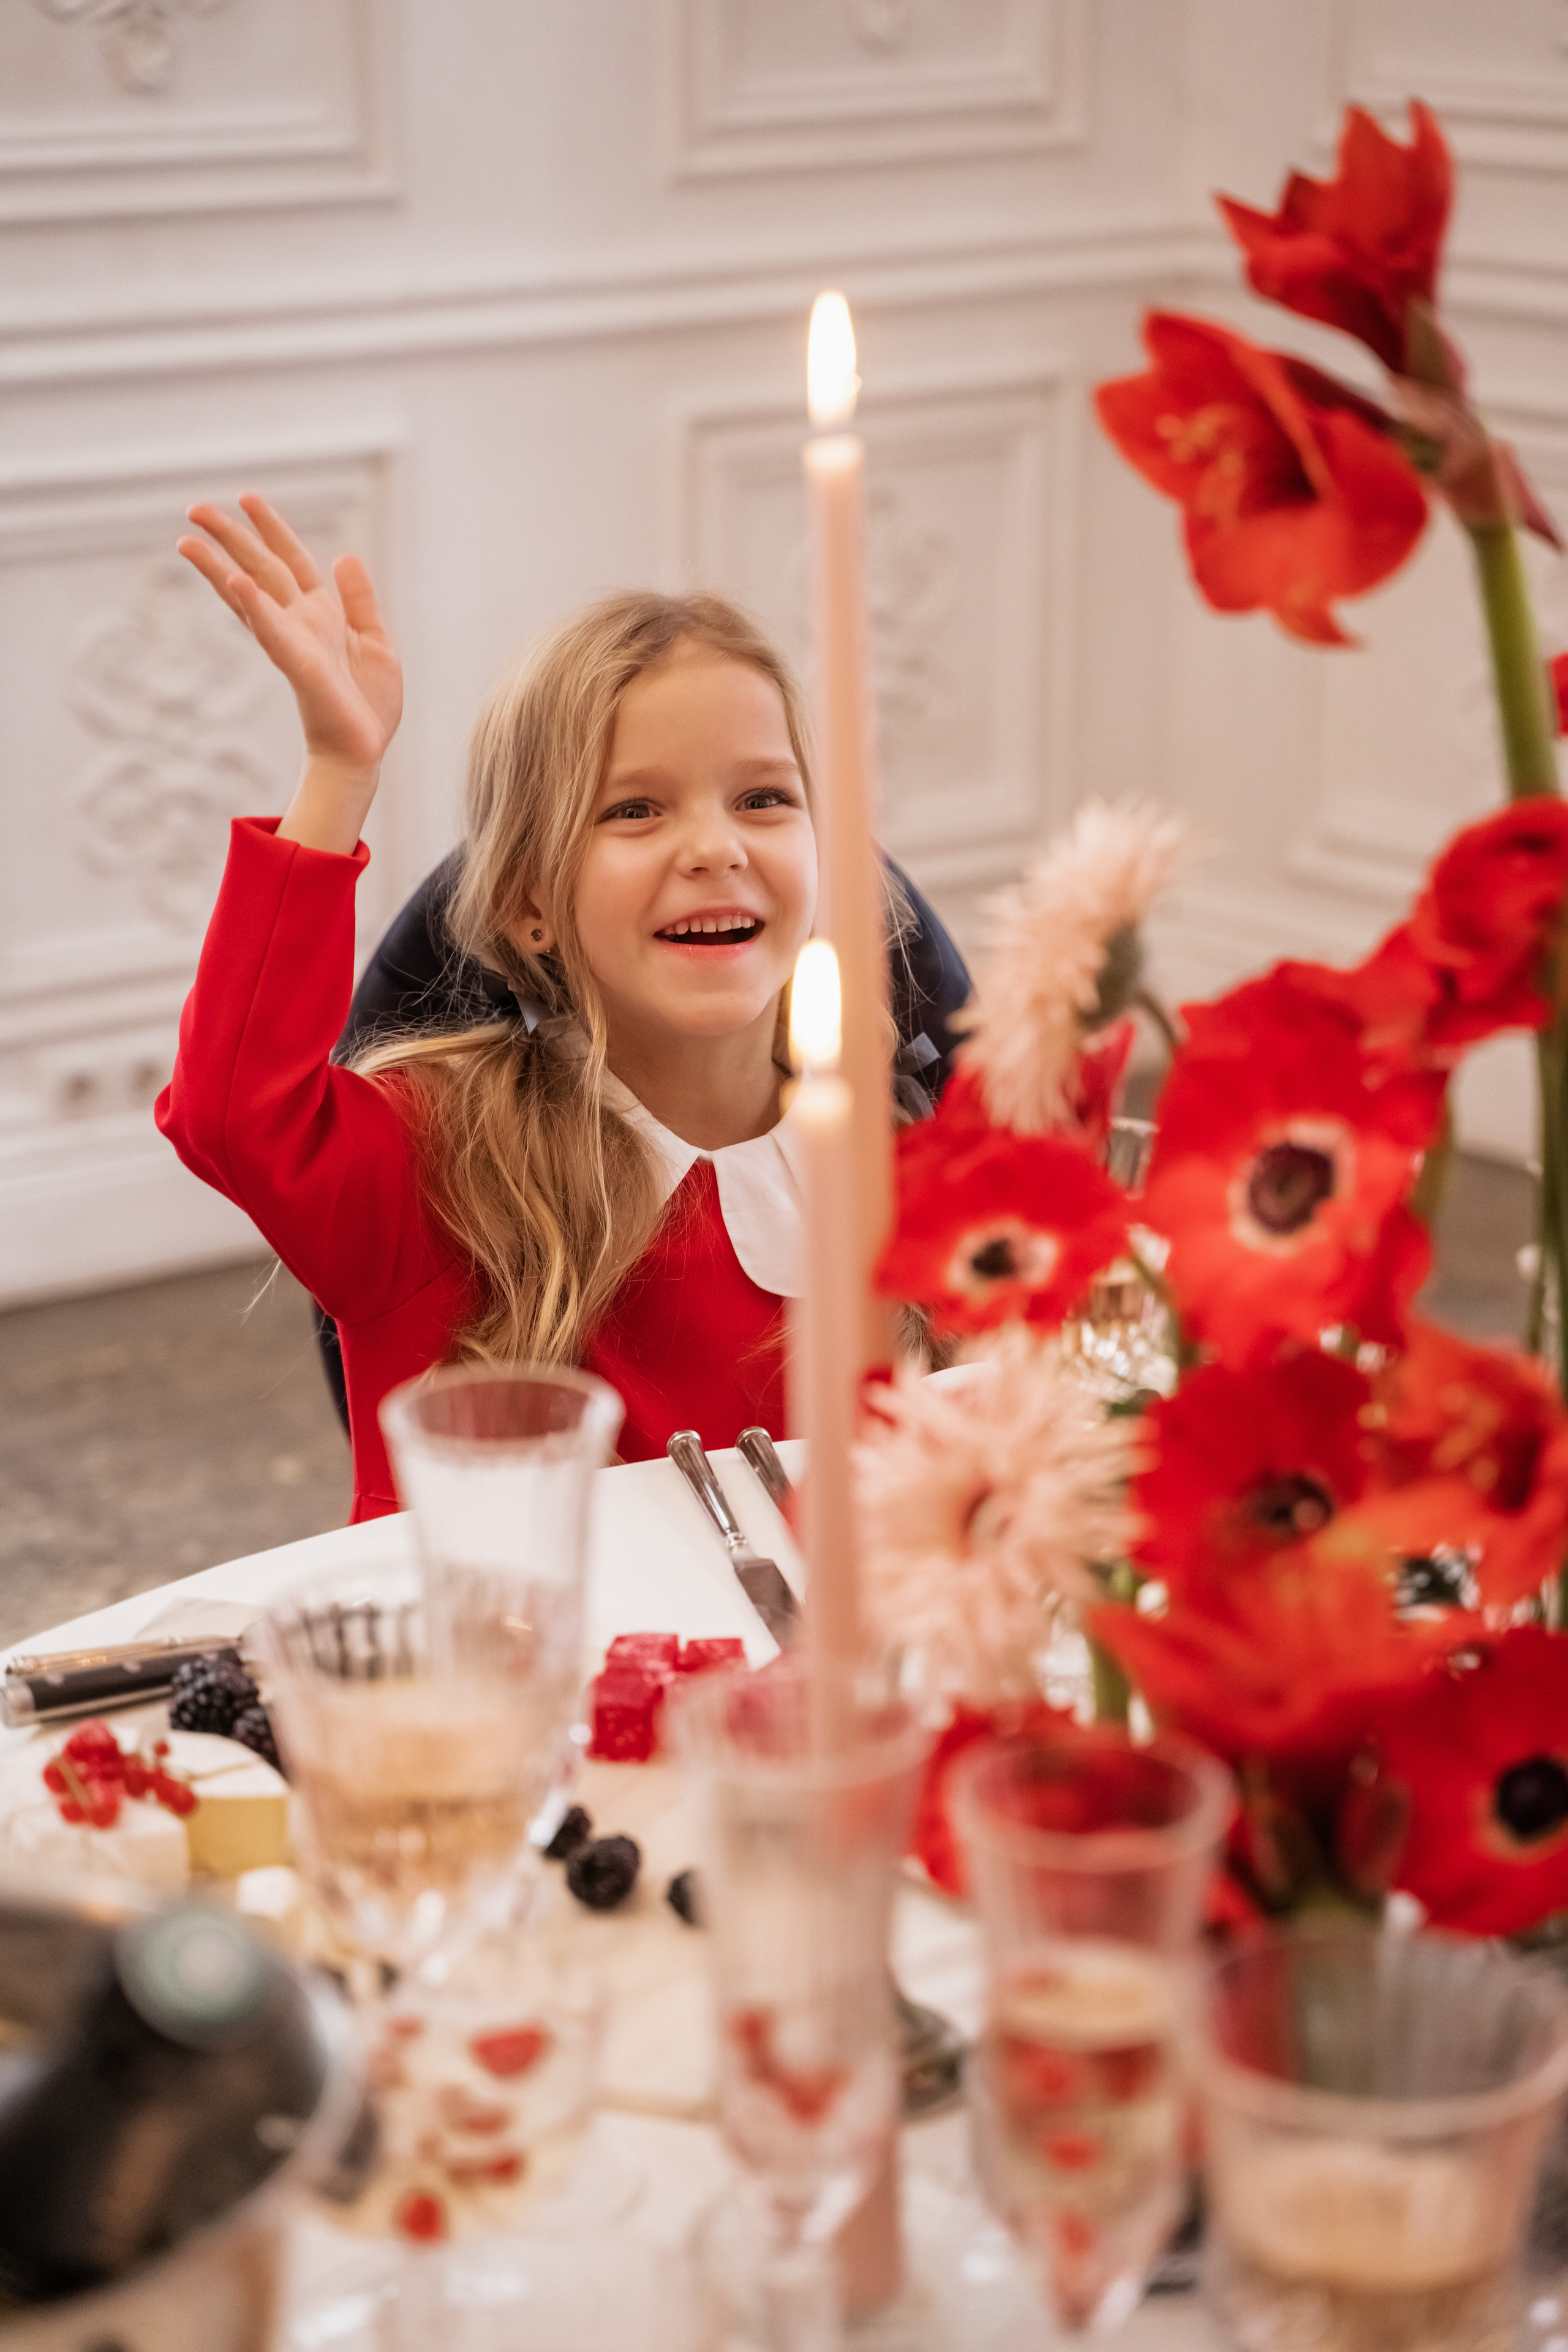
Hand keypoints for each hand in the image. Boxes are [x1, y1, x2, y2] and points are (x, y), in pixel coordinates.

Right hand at [178, 494, 403, 779]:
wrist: (363, 750)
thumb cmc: (367, 704)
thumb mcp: (376, 640)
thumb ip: (360, 599)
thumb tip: (345, 555)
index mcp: (319, 614)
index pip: (287, 561)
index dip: (270, 529)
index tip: (246, 497)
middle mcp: (299, 624)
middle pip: (259, 570)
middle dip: (230, 538)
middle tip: (194, 508)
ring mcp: (294, 644)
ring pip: (252, 597)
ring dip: (220, 568)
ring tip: (189, 542)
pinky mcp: (300, 667)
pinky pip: (274, 633)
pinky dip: (256, 608)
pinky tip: (237, 584)